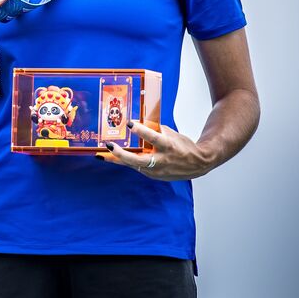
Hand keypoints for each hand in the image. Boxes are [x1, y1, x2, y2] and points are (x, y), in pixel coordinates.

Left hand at [97, 121, 214, 180]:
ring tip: (101, 155)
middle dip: (121, 154)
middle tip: (109, 146)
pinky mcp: (154, 175)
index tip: (129, 123)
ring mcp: (157, 171)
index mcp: (169, 146)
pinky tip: (111, 158)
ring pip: (133, 165)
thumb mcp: (171, 134)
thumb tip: (136, 122)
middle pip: (139, 160)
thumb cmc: (183, 146)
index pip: (154, 138)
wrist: (198, 164)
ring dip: (117, 160)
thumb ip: (154, 129)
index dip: (141, 131)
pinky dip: (125, 162)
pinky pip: (136, 167)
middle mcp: (162, 161)